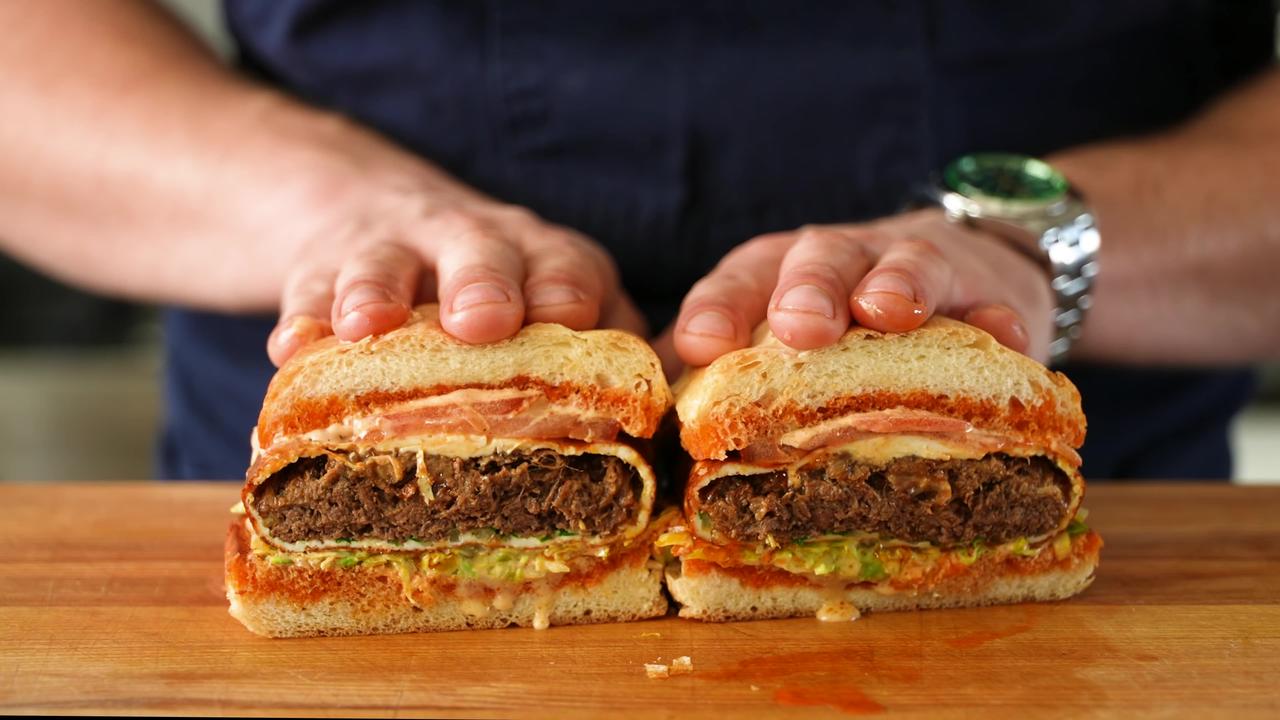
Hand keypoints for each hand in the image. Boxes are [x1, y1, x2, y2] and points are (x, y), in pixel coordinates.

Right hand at [266, 192, 644, 365]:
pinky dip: (301, 318)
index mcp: (544, 262)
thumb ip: (601, 359)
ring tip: (368, 325)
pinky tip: (293, 348)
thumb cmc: (497, 291)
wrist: (378, 211)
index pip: (567, 268)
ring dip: (379, 291)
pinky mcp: (322, 265)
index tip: (571, 318)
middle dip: (485, 282)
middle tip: (483, 319)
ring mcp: (394, 251)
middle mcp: (474, 247)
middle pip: (482, 252)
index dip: (569, 290)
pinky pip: (307, 288)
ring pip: (385, 263)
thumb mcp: (553, 307)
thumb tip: (660, 446)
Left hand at [668, 209, 1053, 368]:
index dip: (718, 308)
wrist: (963, 268)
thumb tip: (659, 441)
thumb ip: (718, 379)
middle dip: (806, 290)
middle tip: (800, 326)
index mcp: (777, 274)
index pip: (738, 281)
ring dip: (896, 284)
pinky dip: (1000, 320)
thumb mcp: (776, 340)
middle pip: (818, 261)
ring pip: (906, 264)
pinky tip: (1005, 338)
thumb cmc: (840, 323)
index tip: (700, 343)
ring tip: (888, 311)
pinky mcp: (989, 291)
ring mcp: (918, 269)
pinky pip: (998, 303)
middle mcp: (842, 262)